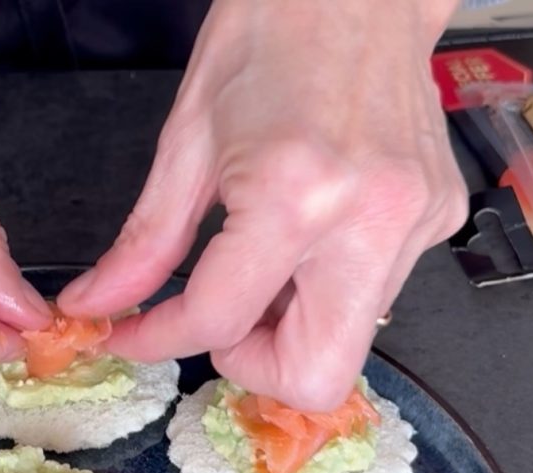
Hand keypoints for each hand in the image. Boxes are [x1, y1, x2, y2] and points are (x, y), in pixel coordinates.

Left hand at [57, 0, 466, 409]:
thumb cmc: (273, 31)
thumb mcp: (186, 140)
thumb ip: (144, 244)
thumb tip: (96, 305)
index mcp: (296, 193)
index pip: (218, 322)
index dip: (160, 342)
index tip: (135, 335)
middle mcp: (369, 221)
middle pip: (312, 379)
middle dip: (251, 366)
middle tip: (222, 319)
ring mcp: (414, 226)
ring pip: (344, 351)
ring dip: (287, 333)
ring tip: (262, 267)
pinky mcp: (437, 223)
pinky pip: (369, 303)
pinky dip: (322, 295)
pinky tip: (305, 244)